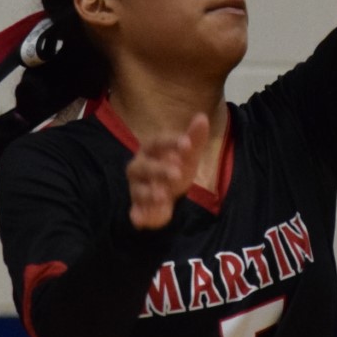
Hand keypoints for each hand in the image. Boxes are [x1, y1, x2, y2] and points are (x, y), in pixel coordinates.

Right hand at [126, 113, 208, 230]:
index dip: (171, 142)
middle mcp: (139, 166)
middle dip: (160, 170)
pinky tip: (139, 219)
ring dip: (149, 193)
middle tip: (177, 173)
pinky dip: (137, 215)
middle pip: (145, 167)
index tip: (188, 144)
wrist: (168, 190)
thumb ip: (194, 137)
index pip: (158, 141)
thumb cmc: (175, 164)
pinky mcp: (138, 207)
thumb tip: (202, 117)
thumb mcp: (188, 153)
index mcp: (151, 149)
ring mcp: (137, 187)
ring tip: (163, 196)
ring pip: (139, 190)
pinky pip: (135, 211)